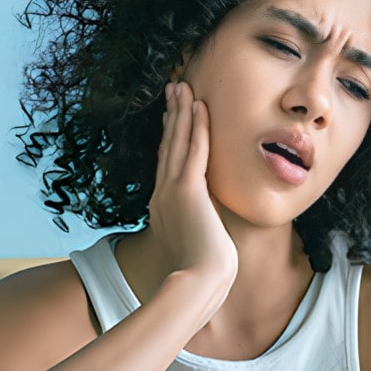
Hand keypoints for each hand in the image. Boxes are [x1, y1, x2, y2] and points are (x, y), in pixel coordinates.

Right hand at [149, 81, 238, 278]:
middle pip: (168, 146)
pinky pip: (194, 149)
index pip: (167, 164)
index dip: (169, 137)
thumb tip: (208, 236)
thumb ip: (198, 234)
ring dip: (180, 112)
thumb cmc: (200, 275)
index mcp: (163, 208)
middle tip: (173, 90)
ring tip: (182, 86)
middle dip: (171, 116)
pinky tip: (199, 106)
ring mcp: (173, 191)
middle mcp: (163, 195)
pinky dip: (196, 126)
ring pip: (177, 142)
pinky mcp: (188, 190)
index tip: (171, 118)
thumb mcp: (196, 249)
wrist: (197, 284)